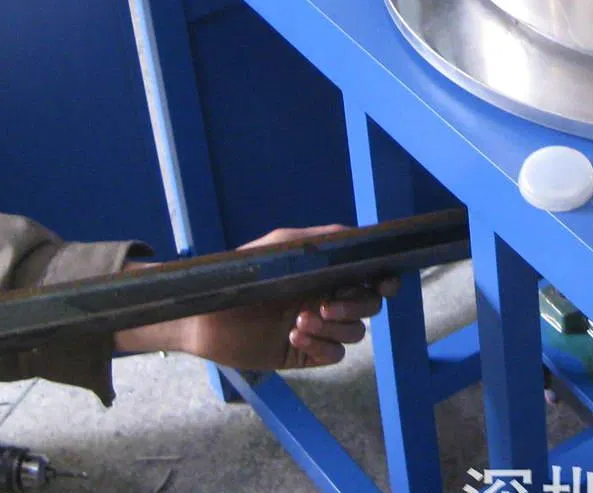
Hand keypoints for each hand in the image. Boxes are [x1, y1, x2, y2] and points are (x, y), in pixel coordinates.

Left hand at [113, 227, 399, 370]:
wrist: (207, 315)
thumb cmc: (242, 274)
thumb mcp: (281, 247)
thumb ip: (321, 239)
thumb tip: (359, 236)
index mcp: (327, 273)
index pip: (370, 278)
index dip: (385, 282)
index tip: (385, 284)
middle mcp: (328, 299)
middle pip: (368, 306)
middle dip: (355, 305)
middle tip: (327, 303)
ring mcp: (319, 328)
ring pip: (355, 333)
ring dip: (334, 327)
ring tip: (300, 321)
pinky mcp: (306, 353)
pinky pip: (334, 355)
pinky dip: (321, 346)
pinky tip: (295, 336)